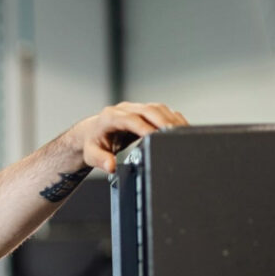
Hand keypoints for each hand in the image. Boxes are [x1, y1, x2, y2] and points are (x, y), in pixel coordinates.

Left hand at [72, 102, 188, 173]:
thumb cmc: (92, 143)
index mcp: (110, 117)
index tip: (155, 137)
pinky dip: (172, 118)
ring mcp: (135, 108)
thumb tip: (111, 167)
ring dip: (171, 119)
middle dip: (163, 121)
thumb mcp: (91, 154)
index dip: (144, 127)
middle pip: (148, 110)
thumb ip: (101, 160)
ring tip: (183, 132)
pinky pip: (161, 111)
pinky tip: (181, 128)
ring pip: (157, 108)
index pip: (130, 120)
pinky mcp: (144, 111)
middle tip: (176, 135)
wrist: (91, 133)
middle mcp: (124, 109)